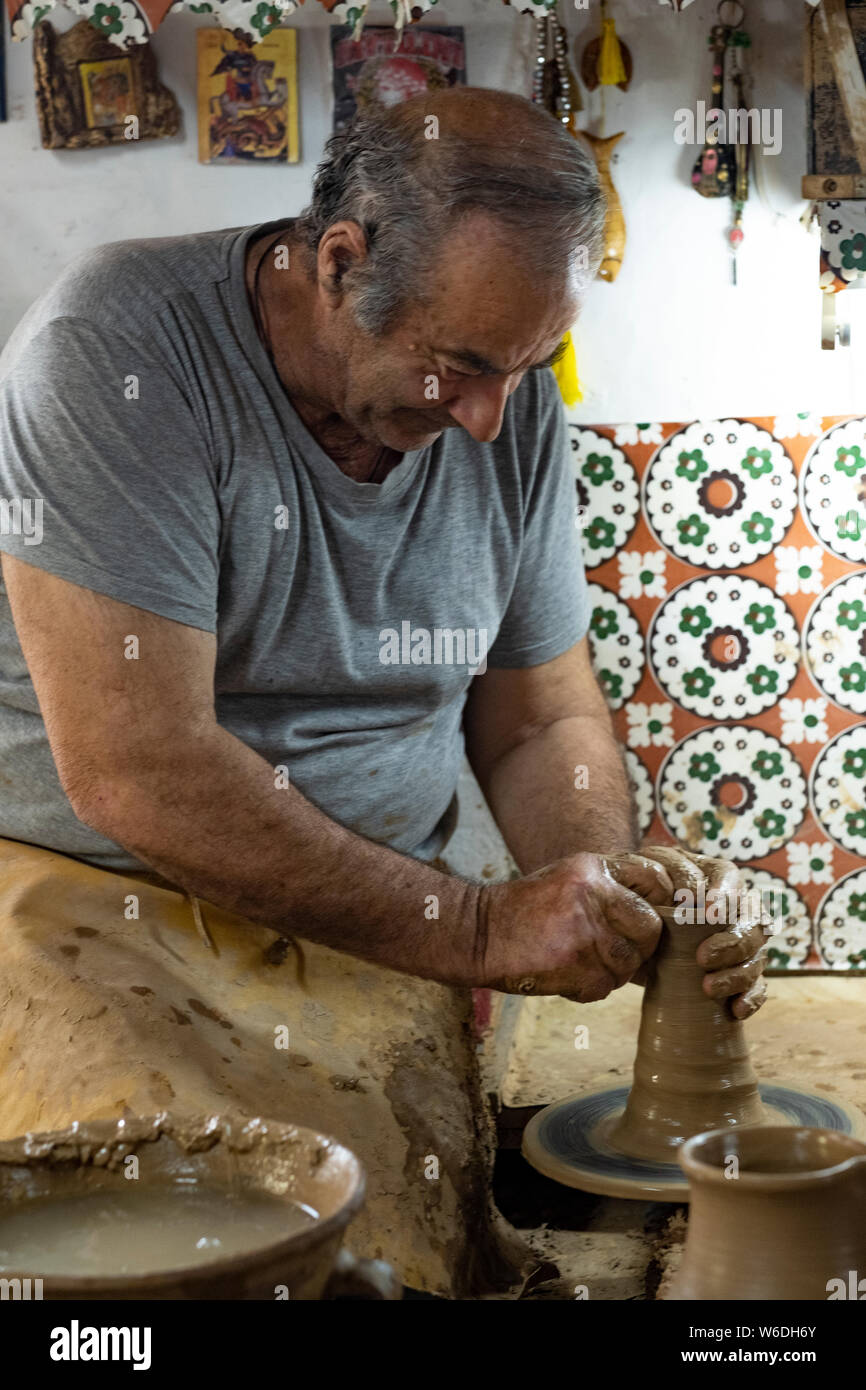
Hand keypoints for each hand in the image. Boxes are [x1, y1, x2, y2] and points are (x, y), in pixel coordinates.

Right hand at [476, 851, 665, 999]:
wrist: (481, 933)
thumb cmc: (527, 909)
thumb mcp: (568, 878)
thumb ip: (611, 886)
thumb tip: (662, 909)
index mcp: (592, 869)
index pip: (654, 878)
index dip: (660, 901)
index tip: (652, 916)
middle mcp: (592, 896)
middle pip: (650, 927)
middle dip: (641, 944)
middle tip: (617, 948)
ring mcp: (585, 934)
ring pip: (630, 963)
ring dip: (614, 970)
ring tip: (584, 960)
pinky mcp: (576, 969)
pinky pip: (607, 986)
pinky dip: (591, 987)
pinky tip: (568, 973)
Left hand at [633, 845, 768, 1019]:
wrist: (630, 930)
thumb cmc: (641, 895)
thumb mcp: (646, 877)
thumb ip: (665, 875)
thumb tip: (690, 895)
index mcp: (715, 877)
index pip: (732, 879)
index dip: (727, 895)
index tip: (709, 911)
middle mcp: (736, 909)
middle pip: (752, 922)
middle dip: (733, 943)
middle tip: (703, 958)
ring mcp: (741, 943)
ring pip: (757, 957)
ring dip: (738, 975)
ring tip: (709, 988)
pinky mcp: (737, 973)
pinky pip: (757, 987)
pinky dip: (751, 998)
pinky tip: (736, 1009)